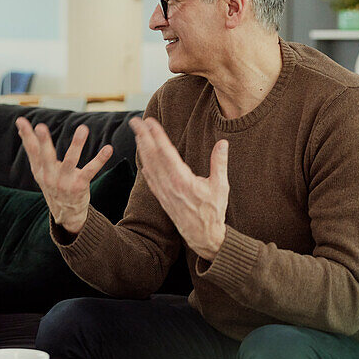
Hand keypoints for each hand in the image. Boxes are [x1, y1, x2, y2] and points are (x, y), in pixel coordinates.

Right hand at [15, 118, 112, 234]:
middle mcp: (49, 176)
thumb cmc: (53, 185)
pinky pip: (91, 170)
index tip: (20, 121)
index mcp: (39, 170)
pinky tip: (108, 148)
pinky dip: (100, 159)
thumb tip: (22, 131)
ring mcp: (64, 181)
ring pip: (70, 160)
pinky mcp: (80, 185)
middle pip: (46, 156)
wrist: (66, 213)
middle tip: (40, 127)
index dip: (26, 136)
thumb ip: (33, 151)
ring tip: (83, 129)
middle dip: (43, 141)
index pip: (31, 150)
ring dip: (77, 144)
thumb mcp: (40, 170)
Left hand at [129, 117, 228, 260]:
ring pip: (149, 166)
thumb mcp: (221, 187)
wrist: (204, 238)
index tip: (150, 121)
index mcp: (182, 179)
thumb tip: (223, 143)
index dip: (157, 135)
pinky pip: (150, 180)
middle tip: (135, 121)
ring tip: (137, 134)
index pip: (166, 152)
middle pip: (152, 156)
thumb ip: (219, 163)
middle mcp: (169, 185)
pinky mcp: (162, 200)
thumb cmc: (214, 212)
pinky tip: (143, 160)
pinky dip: (145, 167)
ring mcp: (163, 193)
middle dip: (143, 137)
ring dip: (142, 149)